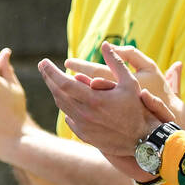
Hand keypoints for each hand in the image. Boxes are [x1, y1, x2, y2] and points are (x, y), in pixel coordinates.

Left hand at [38, 42, 166, 168]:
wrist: (142, 139)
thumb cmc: (138, 109)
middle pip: (58, 94)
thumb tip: (105, 45)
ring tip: (54, 81)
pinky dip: (66, 107)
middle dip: (48, 78)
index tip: (43, 61)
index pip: (63, 83)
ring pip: (62, 106)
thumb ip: (116, 63)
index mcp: (93, 100)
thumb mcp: (130, 83)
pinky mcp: (85, 135)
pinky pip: (70, 119)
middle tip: (43, 67)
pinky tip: (68, 101)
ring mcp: (83, 126)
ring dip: (56, 92)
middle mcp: (84, 114)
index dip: (51, 71)